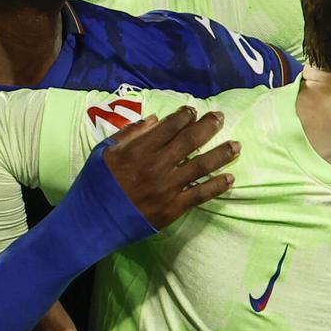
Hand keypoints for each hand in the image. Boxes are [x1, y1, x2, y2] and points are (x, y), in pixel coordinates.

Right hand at [103, 106, 238, 229]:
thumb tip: (155, 119)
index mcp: (139, 150)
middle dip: (208, 127)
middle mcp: (156, 166)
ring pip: (200, 167)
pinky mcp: (172, 209)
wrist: (94, 220)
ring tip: (236, 146)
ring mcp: (167, 188)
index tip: (194, 110)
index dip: (184, 116)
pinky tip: (229, 179)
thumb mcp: (105, 151)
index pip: (169, 127)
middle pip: (189, 142)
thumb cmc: (97, 183)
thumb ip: (130, 134)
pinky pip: (199, 195)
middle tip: (221, 117)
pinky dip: (216, 186)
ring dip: (220, 154)